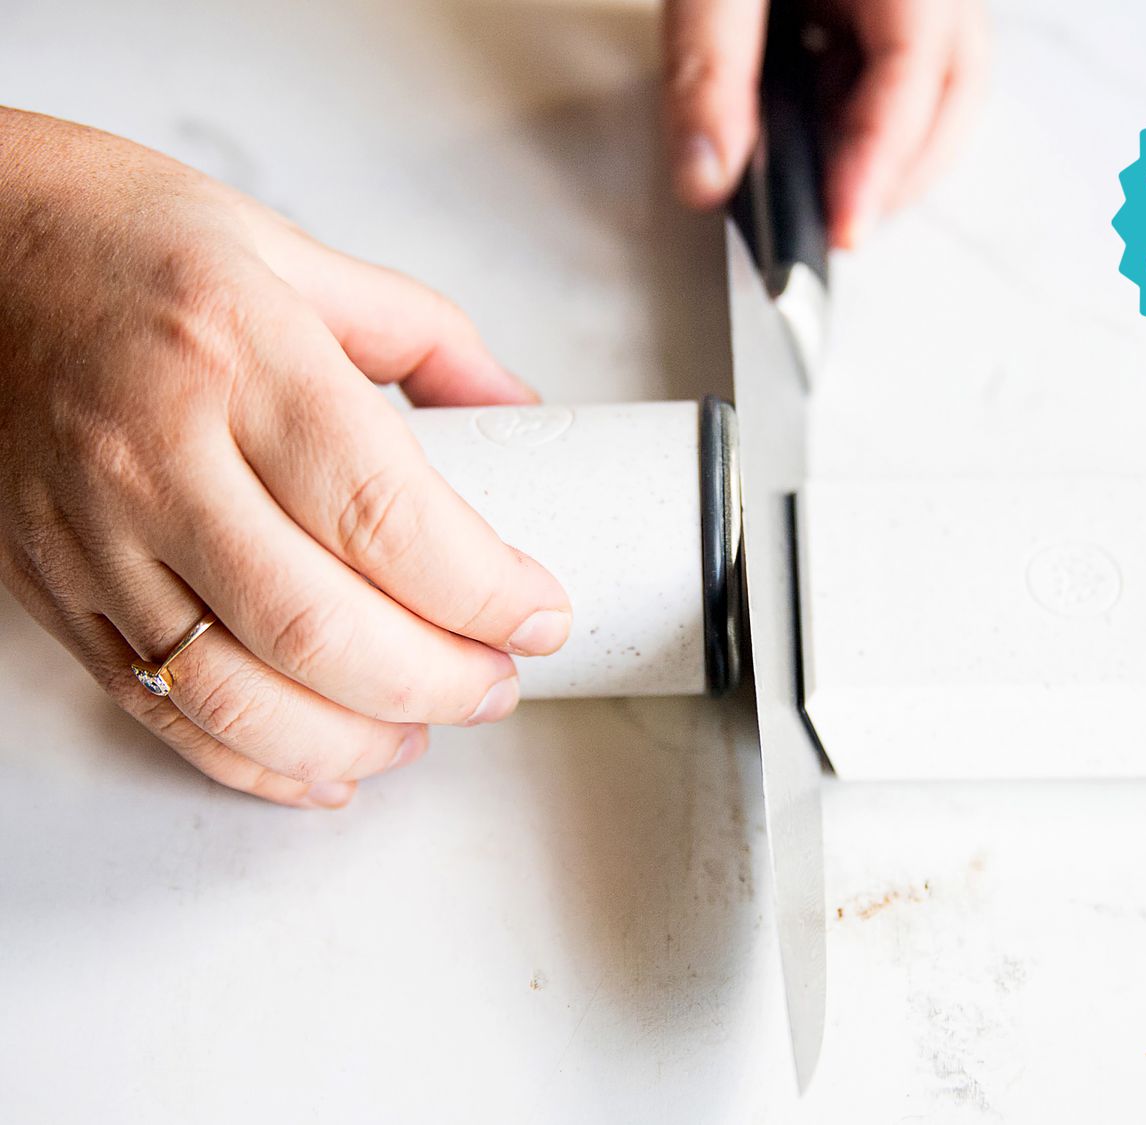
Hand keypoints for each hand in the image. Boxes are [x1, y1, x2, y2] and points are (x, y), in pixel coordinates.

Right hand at [0, 109, 570, 808]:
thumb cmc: (120, 238)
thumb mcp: (291, 250)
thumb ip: (423, 335)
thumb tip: (516, 413)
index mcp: (236, 353)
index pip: (385, 516)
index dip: (482, 592)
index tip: (539, 615)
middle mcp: (154, 453)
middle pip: (321, 628)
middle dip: (439, 681)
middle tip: (498, 681)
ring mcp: (90, 534)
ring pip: (238, 696)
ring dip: (356, 738)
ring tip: (425, 726)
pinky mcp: (54, 588)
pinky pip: (160, 709)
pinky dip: (256, 762)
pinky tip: (328, 764)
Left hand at [663, 0, 988, 247]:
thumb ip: (707, 68)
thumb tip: (707, 173)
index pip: (916, 71)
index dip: (880, 161)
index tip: (841, 228)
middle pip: (951, 91)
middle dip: (898, 173)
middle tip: (835, 228)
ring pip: (935, 89)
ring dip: (883, 152)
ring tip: (818, 188)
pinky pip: (895, 71)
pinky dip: (859, 119)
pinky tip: (812, 137)